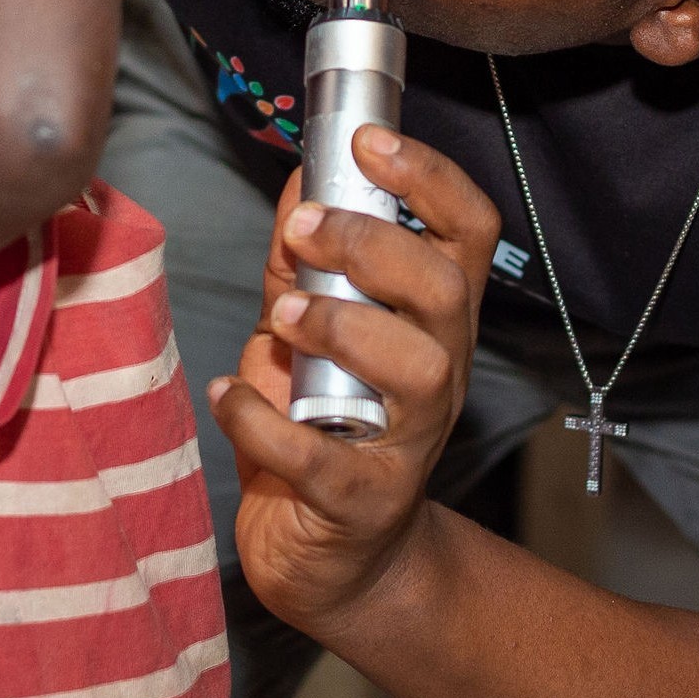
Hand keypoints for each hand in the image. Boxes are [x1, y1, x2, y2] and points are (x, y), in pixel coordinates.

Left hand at [208, 127, 501, 635]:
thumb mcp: (310, 326)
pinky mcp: (364, 501)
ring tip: (282, 320)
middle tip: (304, 231)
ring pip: (420, 370)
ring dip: (343, 328)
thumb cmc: (324, 424)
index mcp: (433, 318)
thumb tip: (301, 177)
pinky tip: (229, 396)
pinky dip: (264, 421)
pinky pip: (323, 459)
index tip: (369, 141)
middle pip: (445, 292)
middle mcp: (440, 372)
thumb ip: (304, 261)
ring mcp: (410, 441)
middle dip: (373, 246)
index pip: (469, 231)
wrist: (332, 557)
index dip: (430, 178)